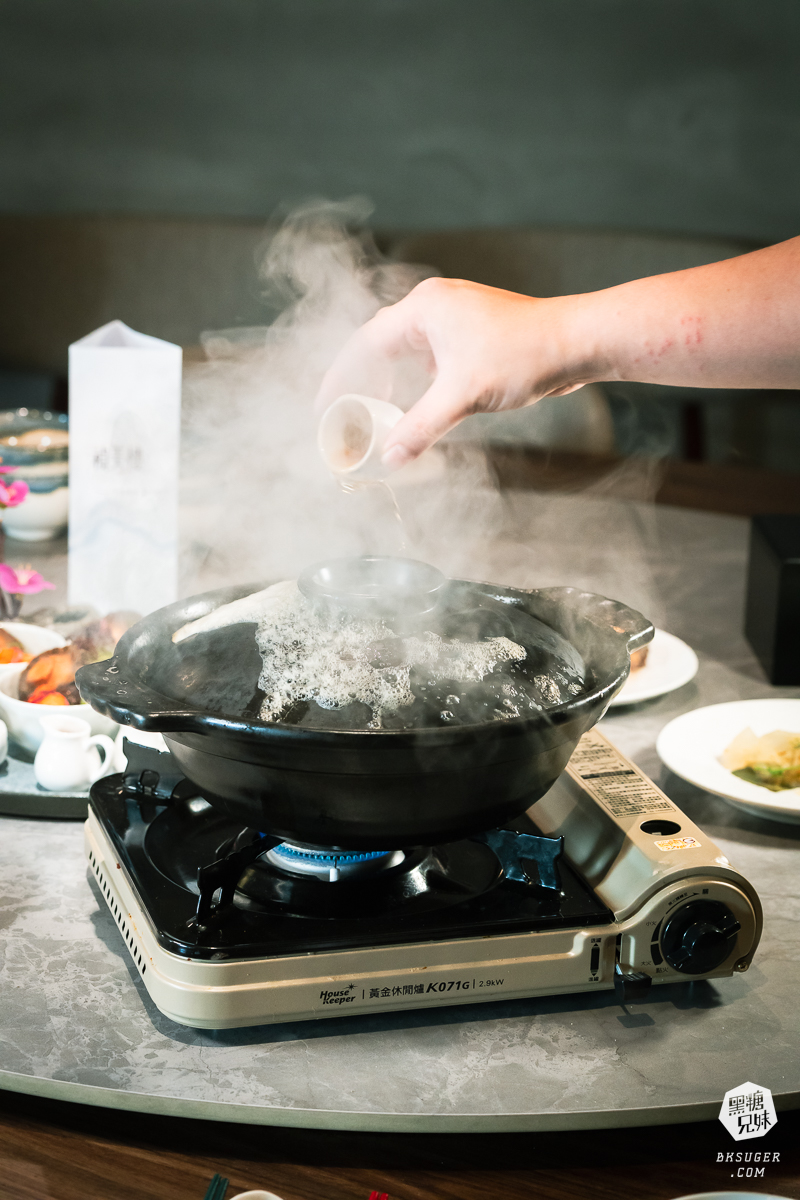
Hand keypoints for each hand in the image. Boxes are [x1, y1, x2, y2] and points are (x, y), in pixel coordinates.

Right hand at [316, 277, 596, 469]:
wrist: (577, 342)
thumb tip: (390, 456)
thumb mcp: (462, 396)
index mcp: (423, 309)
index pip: (364, 343)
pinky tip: (415, 403)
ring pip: (407, 351)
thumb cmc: (524, 354)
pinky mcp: (473, 334)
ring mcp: (455, 319)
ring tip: (375, 412)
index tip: (324, 404)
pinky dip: (416, 380)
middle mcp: (435, 307)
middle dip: (361, 379)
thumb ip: (420, 426)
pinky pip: (431, 357)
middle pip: (381, 344)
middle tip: (344, 412)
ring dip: (390, 380)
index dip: (340, 376)